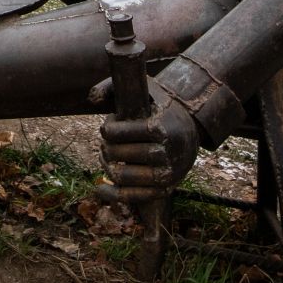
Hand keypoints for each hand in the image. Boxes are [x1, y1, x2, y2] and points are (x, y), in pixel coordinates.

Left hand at [96, 84, 199, 204]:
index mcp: (161, 127)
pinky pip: (131, 196)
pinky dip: (112, 195)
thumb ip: (114, 86)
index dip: (108, 129)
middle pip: (118, 154)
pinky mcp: (163, 190)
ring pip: (122, 175)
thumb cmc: (161, 109)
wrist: (191, 134)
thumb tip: (92, 99)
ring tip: (106, 156)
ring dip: (106, 165)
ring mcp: (165, 174)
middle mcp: (165, 153)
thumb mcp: (145, 89)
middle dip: (106, 147)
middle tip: (106, 142)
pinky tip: (99, 188)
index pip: (120, 133)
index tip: (108, 126)